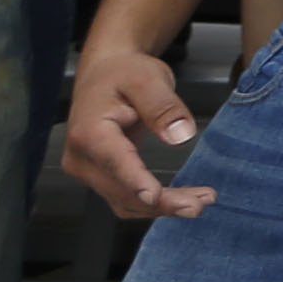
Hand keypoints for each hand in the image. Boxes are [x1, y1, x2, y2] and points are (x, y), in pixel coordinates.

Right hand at [61, 38, 214, 219]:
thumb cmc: (124, 74)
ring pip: (124, 201)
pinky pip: (126, 198)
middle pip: (121, 190)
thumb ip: (163, 106)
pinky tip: (183, 200)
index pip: (114, 161)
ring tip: (200, 201)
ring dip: (161, 207)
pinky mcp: (101, 177)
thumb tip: (180, 136)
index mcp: (88, 132)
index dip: (135, 181)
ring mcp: (88, 171)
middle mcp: (81, 158)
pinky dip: (154, 204)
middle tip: (201, 202)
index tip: (156, 197)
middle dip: (161, 201)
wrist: (106, 74)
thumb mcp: (148, 79)